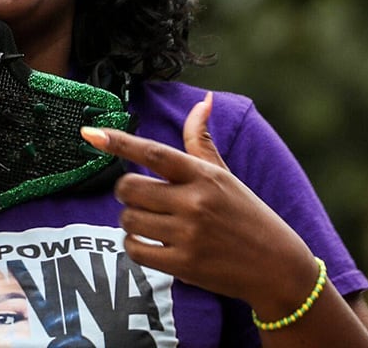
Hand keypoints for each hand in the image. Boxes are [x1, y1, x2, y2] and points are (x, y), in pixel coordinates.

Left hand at [82, 94, 319, 317]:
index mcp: (204, 175)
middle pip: (130, 188)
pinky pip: (136, 251)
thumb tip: (202, 100)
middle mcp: (195, 202)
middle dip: (125, 191)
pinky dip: (134, 246)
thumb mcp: (226, 175)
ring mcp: (189, 235)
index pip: (153, 152)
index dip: (118, 142)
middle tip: (138, 195)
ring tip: (149, 220)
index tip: (90, 133)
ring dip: (130, 220)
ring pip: (129, 220)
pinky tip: (149, 243)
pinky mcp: (184, 265)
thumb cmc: (248, 215)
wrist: (277, 267)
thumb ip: (202, 141)